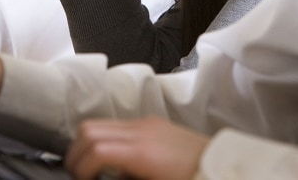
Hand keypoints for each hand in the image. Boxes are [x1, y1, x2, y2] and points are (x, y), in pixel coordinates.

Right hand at [65, 117, 208, 179]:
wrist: (221, 165)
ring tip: (89, 167)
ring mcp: (146, 123)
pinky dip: (104, 139)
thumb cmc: (191, 178)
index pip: (95, 149)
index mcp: (141, 152)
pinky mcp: (151, 122)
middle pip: (90, 129)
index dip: (80, 168)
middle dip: (76, 152)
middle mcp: (140, 131)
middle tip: (76, 174)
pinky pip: (117, 125)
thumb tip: (101, 178)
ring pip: (100, 123)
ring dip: (86, 143)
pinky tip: (111, 160)